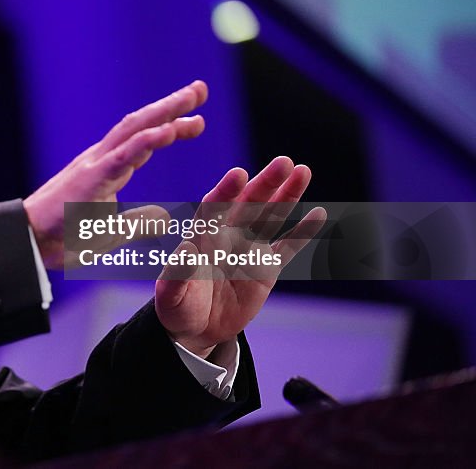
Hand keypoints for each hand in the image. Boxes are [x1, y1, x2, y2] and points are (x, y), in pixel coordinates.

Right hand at [23, 81, 207, 268]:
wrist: (26, 245)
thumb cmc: (61, 238)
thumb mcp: (112, 232)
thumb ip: (139, 222)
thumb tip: (166, 217)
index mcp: (106, 169)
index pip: (142, 138)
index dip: (169, 124)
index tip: (196, 117)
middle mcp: (101, 159)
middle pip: (141, 124)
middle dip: (172, 105)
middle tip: (200, 88)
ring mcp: (95, 166)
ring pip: (134, 131)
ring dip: (165, 113)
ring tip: (192, 99)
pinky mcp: (90, 179)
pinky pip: (123, 155)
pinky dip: (148, 141)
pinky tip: (169, 130)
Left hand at [155, 157, 326, 357]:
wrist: (195, 328)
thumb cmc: (177, 307)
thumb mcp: (172, 295)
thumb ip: (177, 273)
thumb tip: (186, 250)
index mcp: (202, 236)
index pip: (214, 207)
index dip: (226, 192)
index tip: (239, 174)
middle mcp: (227, 236)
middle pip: (248, 203)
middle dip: (265, 183)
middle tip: (283, 162)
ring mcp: (249, 248)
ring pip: (270, 216)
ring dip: (286, 195)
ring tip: (302, 171)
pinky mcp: (266, 267)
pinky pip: (288, 247)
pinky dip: (303, 233)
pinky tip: (319, 214)